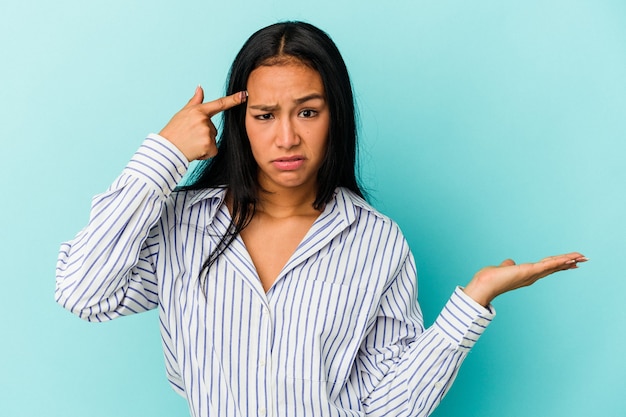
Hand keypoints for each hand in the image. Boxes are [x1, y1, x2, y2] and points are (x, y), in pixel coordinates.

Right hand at [159, 86, 246, 160]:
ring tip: (191, 143)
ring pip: (213, 139)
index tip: (244, 95)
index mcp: (198, 111)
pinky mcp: (209, 145)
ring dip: (204, 144)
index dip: (233, 99)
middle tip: (189, 137)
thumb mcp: (183, 113)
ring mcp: (207, 133)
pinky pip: (213, 150)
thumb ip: (195, 101)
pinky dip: (205, 153)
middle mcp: (204, 120)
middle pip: (213, 129)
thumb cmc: (174, 131)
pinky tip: (195, 151)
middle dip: (204, 134)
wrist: (167, 149)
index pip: (219, 104)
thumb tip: (200, 88)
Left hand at [463, 252, 587, 306]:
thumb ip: (508, 265)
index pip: (548, 267)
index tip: (572, 261)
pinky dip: (559, 261)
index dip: (560, 264)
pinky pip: (548, 264)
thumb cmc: (491, 278)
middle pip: (555, 267)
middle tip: (584, 259)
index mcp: (528, 274)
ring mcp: (532, 274)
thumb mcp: (503, 269)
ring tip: (582, 257)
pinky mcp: (529, 271)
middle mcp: (533, 276)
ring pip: (554, 265)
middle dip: (570, 262)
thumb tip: (509, 262)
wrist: (484, 285)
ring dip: (568, 260)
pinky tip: (569, 258)